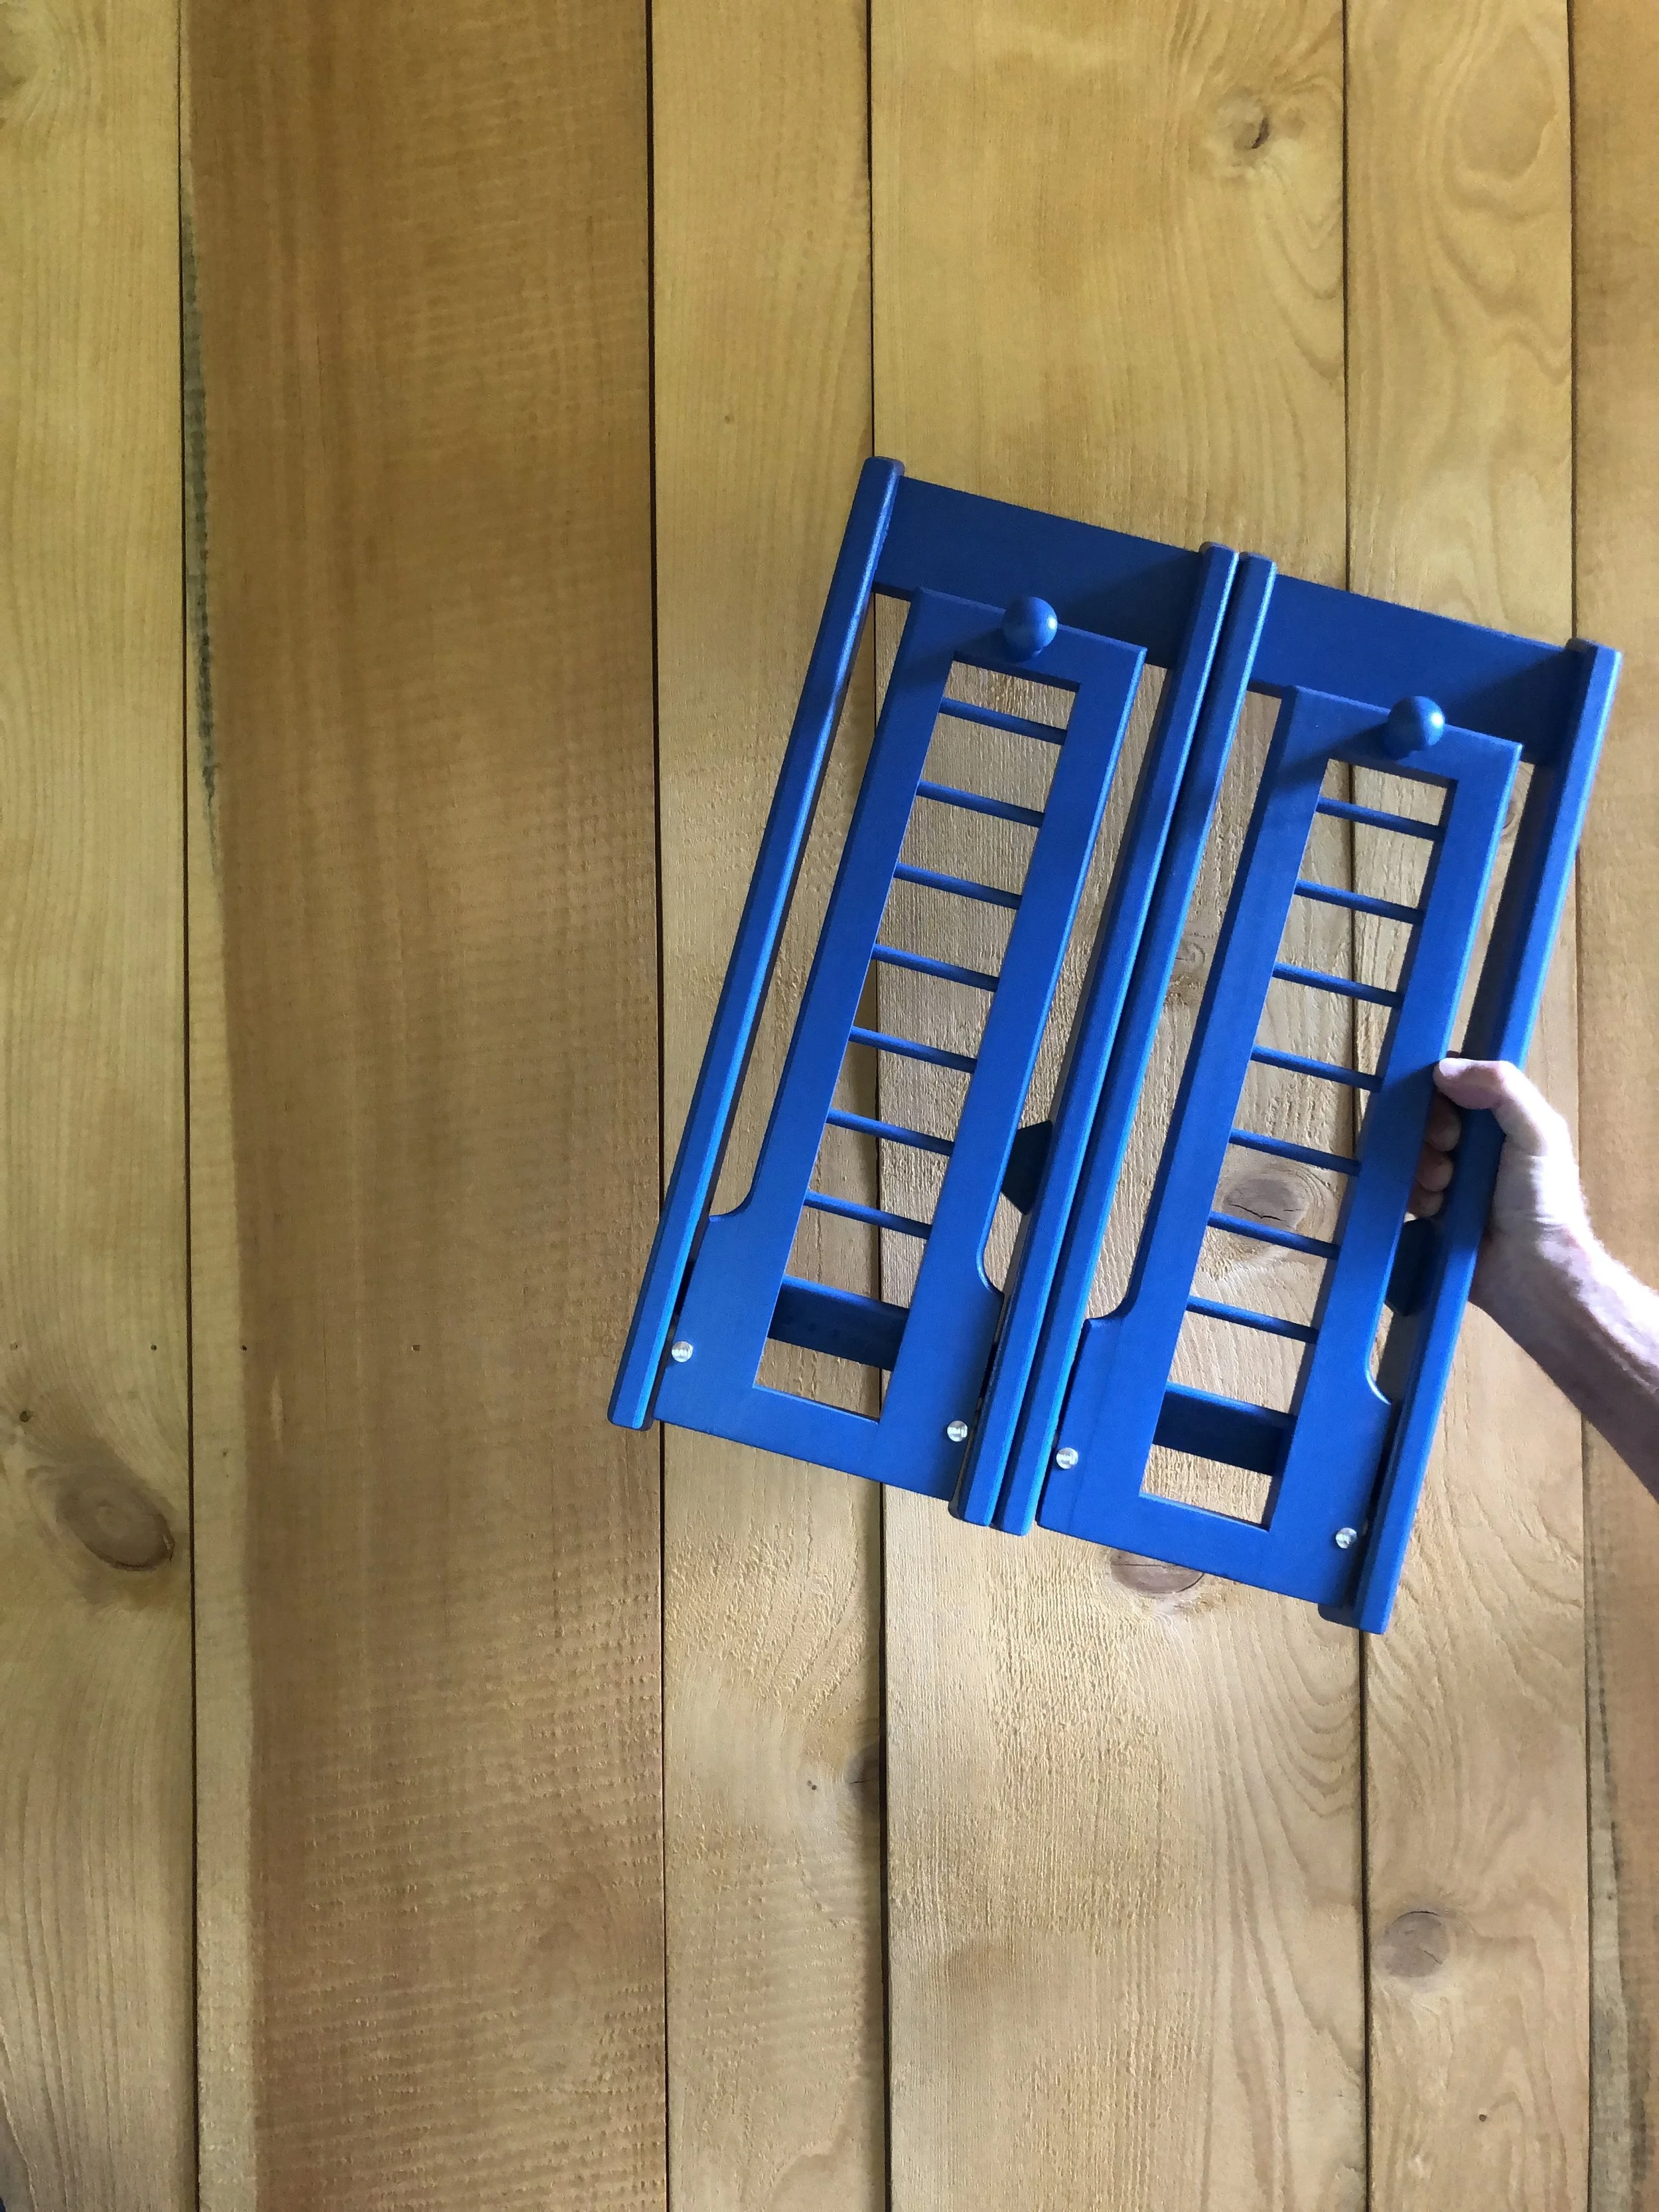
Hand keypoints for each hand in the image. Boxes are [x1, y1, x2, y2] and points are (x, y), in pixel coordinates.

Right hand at [1409, 1057, 1591, 1315]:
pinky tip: (1433, 1211)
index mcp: (1499, 1118)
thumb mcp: (1540, 1133)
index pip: (1451, 1083)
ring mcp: (1447, 1178)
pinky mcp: (1428, 1211)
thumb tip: (1440, 1068)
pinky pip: (1399, 1190)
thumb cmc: (1543, 1202)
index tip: (1445, 1111)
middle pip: (1421, 1117)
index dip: (1437, 1090)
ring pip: (1406, 1153)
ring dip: (1419, 1168)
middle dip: (1427, 1134)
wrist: (1532, 1275)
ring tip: (1443, 1191)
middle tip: (1448, 1154)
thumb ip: (1503, 1089)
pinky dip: (1411, 1197)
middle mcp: (1470, 1144)